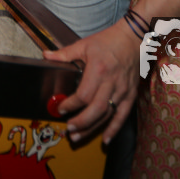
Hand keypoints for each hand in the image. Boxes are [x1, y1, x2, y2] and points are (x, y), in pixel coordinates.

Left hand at [43, 23, 140, 144]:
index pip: (84, 94)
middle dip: (81, 122)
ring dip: (92, 128)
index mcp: (98, 69)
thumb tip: (46, 55)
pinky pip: (122, 115)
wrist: (133, 39)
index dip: (71, 104)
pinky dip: (114, 129)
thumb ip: (64, 53)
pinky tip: (105, 139)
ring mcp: (122, 90)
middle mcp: (111, 82)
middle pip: (96, 108)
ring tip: (78, 136)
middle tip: (69, 129)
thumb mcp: (84, 45)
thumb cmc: (108, 41)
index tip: (61, 108)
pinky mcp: (130, 95)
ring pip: (107, 114)